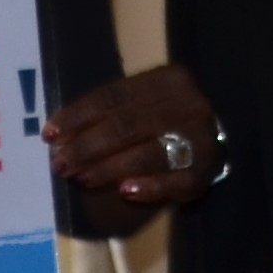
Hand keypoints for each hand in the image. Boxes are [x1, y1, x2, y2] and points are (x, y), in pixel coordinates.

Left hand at [44, 64, 219, 207]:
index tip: (50, 134)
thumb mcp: (145, 100)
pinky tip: (125, 192)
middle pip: (127, 125)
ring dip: (108, 168)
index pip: (114, 97)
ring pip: (148, 153)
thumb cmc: (168, 117)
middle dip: (87, 146)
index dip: (78, 116)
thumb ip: (111, 111)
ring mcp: (200, 139)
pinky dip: (149, 187)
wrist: (222, 135)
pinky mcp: (206, 172)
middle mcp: (188, 105)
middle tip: (60, 163)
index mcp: (168, 80)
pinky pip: (175, 182)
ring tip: (81, 177)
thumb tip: (61, 136)